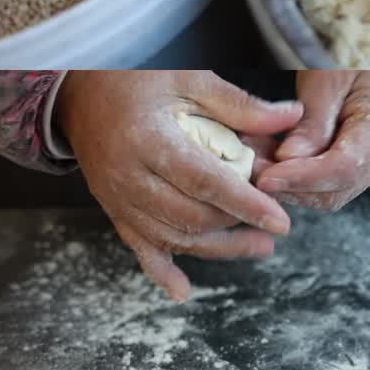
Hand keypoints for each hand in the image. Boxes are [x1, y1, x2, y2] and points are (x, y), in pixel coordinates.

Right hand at [55, 71, 304, 301]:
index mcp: (147, 138)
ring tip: (259, 248)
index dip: (244, 203)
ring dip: (217, 248)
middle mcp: (128, 174)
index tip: (280, 221)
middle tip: (275, 228)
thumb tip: (291, 117)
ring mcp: (117, 196)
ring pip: (171, 237)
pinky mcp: (113, 208)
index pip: (202, 180)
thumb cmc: (134, 80)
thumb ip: (239, 105)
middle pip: (189, 215)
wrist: (77, 93)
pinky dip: (161, 271)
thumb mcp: (187, 79)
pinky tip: (182, 290)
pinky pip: (138, 246)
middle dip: (237, 227)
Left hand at [256, 70, 369, 211]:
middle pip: (333, 191)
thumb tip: (288, 158)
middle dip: (288, 186)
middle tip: (250, 170)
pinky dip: (288, 176)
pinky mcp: (347, 172)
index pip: (344, 168)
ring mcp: (366, 170)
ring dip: (284, 184)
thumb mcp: (331, 79)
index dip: (302, 177)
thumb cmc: (357, 65)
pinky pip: (317, 185)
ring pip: (322, 194)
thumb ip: (313, 121)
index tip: (266, 178)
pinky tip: (262, 158)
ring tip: (251, 161)